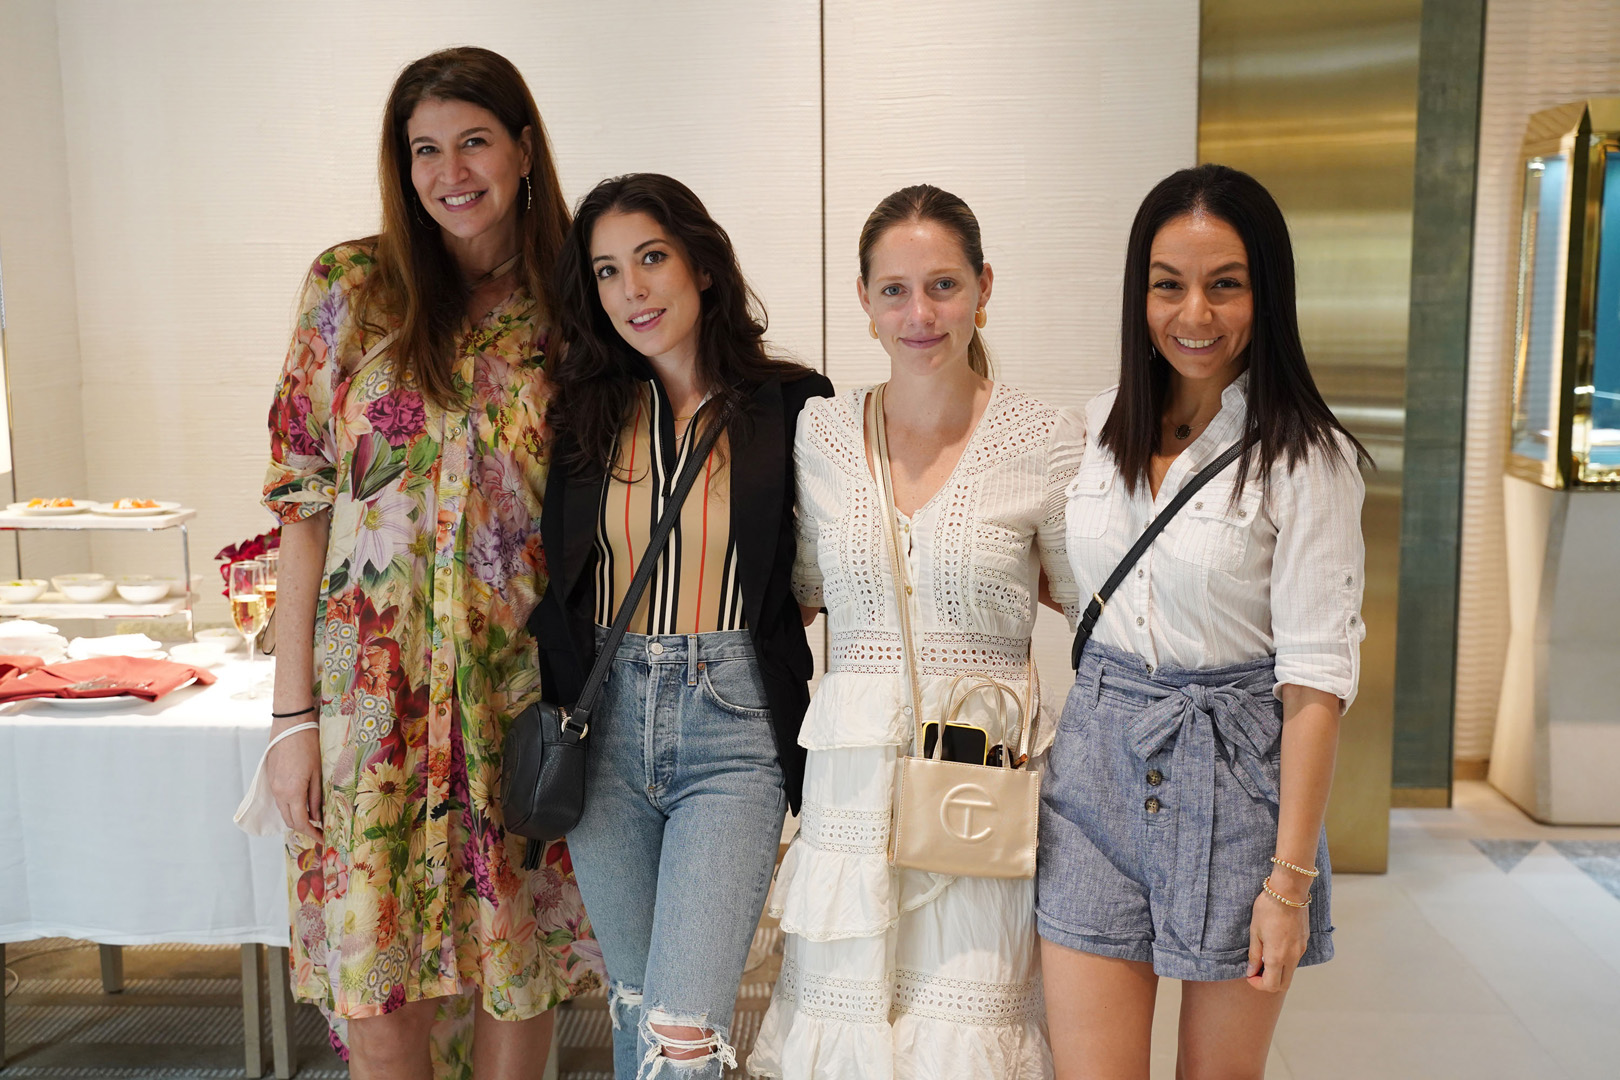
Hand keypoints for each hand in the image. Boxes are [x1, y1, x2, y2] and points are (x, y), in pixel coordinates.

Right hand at [267, 726, 323, 840]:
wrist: (290, 725)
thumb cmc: (308, 746)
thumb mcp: (318, 773)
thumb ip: (316, 797)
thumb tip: (317, 817)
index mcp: (292, 792)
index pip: (300, 822)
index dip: (312, 833)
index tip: (323, 839)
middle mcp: (279, 792)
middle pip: (289, 820)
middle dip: (304, 828)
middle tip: (320, 830)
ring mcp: (272, 786)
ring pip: (283, 811)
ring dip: (296, 818)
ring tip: (313, 818)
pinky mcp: (270, 780)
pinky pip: (280, 800)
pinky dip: (290, 807)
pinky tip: (302, 804)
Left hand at [1246, 883, 1309, 992]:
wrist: (1289, 892)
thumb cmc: (1268, 909)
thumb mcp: (1255, 931)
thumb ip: (1255, 954)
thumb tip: (1252, 971)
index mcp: (1277, 957)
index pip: (1271, 985)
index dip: (1258, 984)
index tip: (1250, 975)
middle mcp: (1292, 957)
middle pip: (1283, 985)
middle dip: (1268, 983)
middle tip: (1256, 970)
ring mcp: (1301, 950)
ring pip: (1290, 972)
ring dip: (1277, 972)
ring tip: (1264, 956)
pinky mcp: (1305, 942)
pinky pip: (1295, 959)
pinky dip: (1284, 961)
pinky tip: (1275, 946)